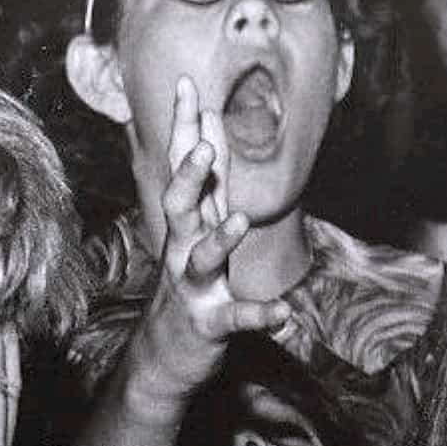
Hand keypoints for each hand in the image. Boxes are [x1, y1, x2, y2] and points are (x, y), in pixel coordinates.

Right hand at [125, 76, 289, 419]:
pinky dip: (258, 315)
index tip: (187, 85)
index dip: (184, 128)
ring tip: (239, 219)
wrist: (164, 359)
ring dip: (219, 240)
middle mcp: (184, 251)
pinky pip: (233, 318)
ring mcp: (193, 288)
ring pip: (202, 259)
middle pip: (179, 206)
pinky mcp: (208, 324)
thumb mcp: (197, 234)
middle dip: (190, 178)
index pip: (183, 170)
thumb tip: (209, 132)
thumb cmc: (188, 289)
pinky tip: (283, 314)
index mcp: (187, 226)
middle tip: (206, 149)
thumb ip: (206, 186)